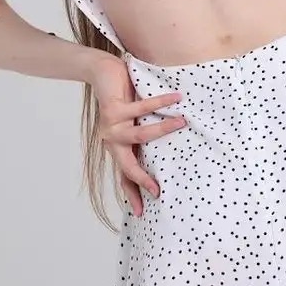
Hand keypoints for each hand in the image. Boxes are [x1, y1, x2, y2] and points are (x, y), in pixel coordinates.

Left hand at [88, 52, 186, 216]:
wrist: (101, 73)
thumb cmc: (123, 97)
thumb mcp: (134, 121)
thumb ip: (144, 133)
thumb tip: (173, 145)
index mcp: (117, 147)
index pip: (124, 176)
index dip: (132, 194)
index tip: (141, 212)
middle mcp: (112, 140)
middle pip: (127, 166)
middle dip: (141, 180)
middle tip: (156, 191)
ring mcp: (111, 126)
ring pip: (140, 136)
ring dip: (164, 129)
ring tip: (183, 122)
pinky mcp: (114, 109)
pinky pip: (142, 109)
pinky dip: (161, 103)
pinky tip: (176, 99)